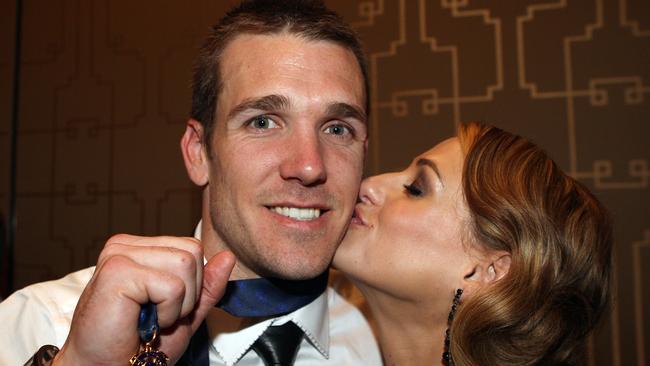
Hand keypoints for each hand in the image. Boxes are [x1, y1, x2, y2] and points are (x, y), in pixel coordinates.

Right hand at [52, 234, 235, 364]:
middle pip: (192, 253)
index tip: (166, 308)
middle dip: (188, 293)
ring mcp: (119, 255)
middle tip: (158, 316)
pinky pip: (172, 286)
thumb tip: (227, 257)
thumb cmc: (136, 346)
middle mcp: (126, 247)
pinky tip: (143, 323)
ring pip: (185, 264)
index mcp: (140, 249)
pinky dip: (167, 312)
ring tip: (151, 319)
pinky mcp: (116, 270)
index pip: (192, 248)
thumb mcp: (185, 312)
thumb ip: (207, 285)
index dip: (192, 285)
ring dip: (177, 304)